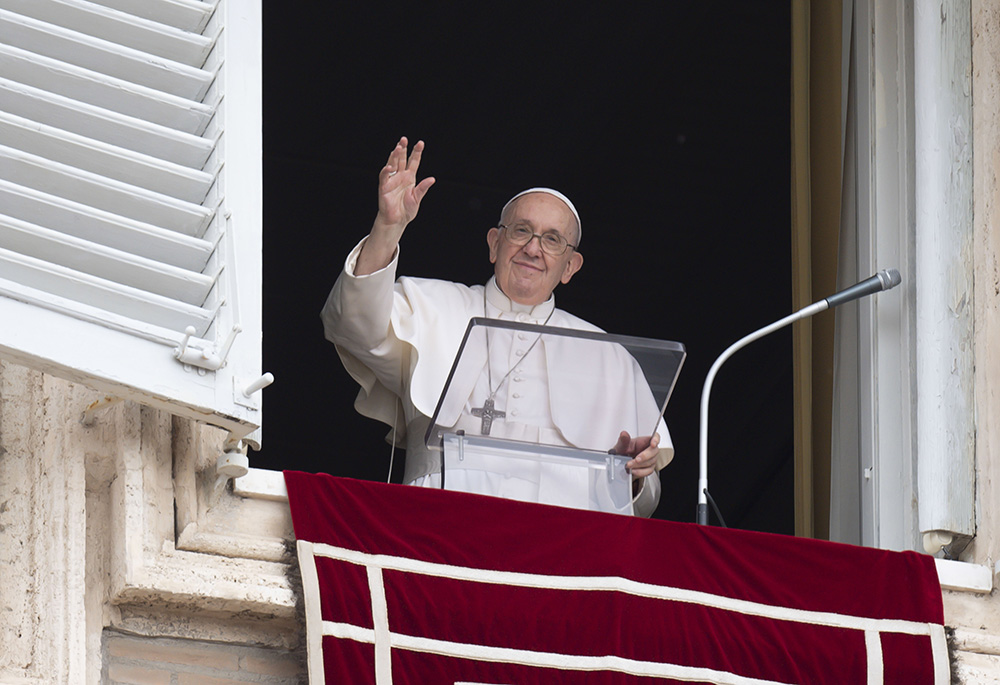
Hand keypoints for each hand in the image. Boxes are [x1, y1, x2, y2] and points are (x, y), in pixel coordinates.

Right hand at [356, 137, 435, 274]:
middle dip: (403, 149)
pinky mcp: (384, 186)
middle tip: (404, 139)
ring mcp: (392, 180)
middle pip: (402, 159)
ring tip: (398, 147)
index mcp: (410, 178)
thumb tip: (432, 179)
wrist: (397, 221)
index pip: (413, 162)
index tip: (420, 143)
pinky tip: (389, 166)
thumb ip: (423, 188)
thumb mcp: (418, 198)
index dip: (416, 153)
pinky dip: (386, 171)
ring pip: (393, 164)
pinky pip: (384, 177)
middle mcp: (400, 176)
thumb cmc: (407, 210)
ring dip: (395, 156)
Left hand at [612, 431, 659, 478]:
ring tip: (629, 466)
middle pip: (654, 451)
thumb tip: (624, 434)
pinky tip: (633, 471)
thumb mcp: (621, 445)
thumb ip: (623, 440)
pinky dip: (640, 472)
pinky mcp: (649, 468)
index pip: (655, 436)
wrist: (619, 463)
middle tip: (635, 459)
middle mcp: (649, 449)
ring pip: (651, 462)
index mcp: (644, 441)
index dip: (656, 439)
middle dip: (645, 456)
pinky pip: (648, 471)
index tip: (653, 444)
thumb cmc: (623, 452)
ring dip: (639, 465)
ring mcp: (650, 459)